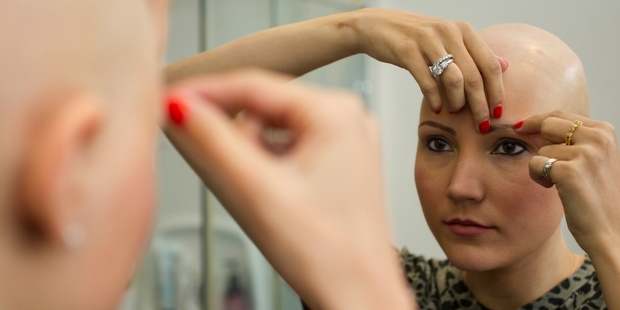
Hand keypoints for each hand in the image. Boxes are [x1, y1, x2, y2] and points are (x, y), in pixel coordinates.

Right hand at [163, 69, 414, 309]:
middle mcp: (348, 119)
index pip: (255, 86)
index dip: (206, 91)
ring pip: (277, 129)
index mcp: (336, 114)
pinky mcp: (342, 161)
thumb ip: (213, 140)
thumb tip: (184, 107)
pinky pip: (292, 147)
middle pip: (266, 108)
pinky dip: (270, 163)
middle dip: (236, 134)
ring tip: (257, 192)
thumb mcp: (257, 189)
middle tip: (223, 167)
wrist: (357, 295)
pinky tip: (270, 192)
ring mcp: (347, 141)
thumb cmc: (327, 253)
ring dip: (252, 152)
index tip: (173, 96)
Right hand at [350, 8, 507, 129]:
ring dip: (457, 102)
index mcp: (463, 30)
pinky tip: (436, 108)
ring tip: (455, 112)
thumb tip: (506, 65)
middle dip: (480, 105)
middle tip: (481, 125)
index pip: (490, 64)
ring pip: (453, 79)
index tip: (498, 112)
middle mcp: (449, 32)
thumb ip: (475, 52)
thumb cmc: (416, 37)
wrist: (378, 26)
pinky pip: (427, 81)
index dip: (497, 90)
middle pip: (474, 75)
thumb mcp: (448, 39)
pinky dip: (435, 99)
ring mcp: (428, 40)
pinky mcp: (407, 50)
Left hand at [517, 111, 619, 254]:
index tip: (521, 126)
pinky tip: (554, 188)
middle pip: (548, 123)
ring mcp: (584, 153)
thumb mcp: (593, 159)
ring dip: (542, 166)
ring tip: (560, 183)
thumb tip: (538, 124)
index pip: (560, 115)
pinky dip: (537, 177)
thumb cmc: (598, 197)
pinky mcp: (568, 171)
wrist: (611, 230)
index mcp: (604, 131)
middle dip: (540, 142)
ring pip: (541, 148)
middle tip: (548, 163)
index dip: (537, 120)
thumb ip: (575, 140)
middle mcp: (597, 137)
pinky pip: (535, 164)